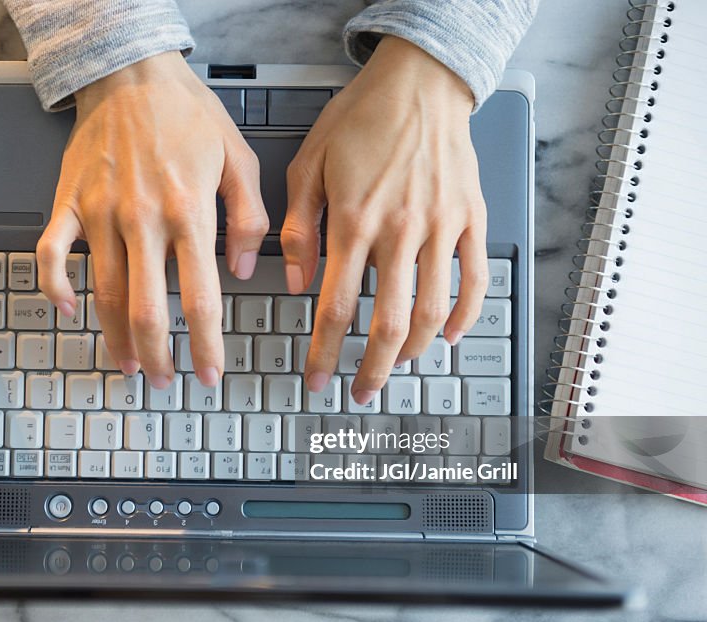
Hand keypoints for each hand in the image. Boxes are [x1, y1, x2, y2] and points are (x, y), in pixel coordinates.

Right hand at [36, 52, 267, 387]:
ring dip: (114, 336)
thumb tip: (246, 270)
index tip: (208, 375)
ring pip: (103, 292)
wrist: (131, 72)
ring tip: (128, 363)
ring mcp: (99, 214)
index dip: (204, 346)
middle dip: (157, 355)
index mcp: (188, 212)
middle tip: (165, 382)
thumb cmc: (186, 113)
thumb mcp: (239, 158)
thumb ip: (249, 217)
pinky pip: (52, 253)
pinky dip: (54, 286)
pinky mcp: (69, 203)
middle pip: (146, 309)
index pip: (199, 298)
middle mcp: (142, 220)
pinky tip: (66, 310)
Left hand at [281, 36, 487, 403]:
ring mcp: (442, 227)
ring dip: (416, 351)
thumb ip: (298, 227)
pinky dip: (467, 314)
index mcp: (355, 221)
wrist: (419, 81)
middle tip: (360, 391)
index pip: (337, 307)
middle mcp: (401, 231)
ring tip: (398, 367)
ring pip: (434, 310)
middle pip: (389, 322)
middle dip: (372, 368)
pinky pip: (476, 278)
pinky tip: (452, 336)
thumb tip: (294, 281)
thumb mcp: (308, 165)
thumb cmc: (362, 118)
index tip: (317, 378)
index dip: (325, 352)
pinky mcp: (472, 219)